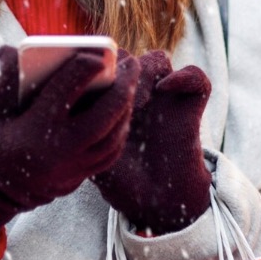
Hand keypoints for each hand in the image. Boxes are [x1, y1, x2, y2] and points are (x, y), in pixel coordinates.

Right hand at [0, 45, 139, 239]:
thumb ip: (3, 79)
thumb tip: (11, 51)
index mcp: (34, 128)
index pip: (67, 89)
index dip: (85, 66)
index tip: (96, 54)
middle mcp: (59, 150)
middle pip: (104, 115)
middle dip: (123, 86)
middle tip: (131, 64)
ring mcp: (72, 168)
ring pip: (113, 137)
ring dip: (126, 109)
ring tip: (129, 85)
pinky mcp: (78, 179)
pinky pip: (110, 155)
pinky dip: (120, 132)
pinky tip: (121, 114)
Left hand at [92, 50, 212, 234]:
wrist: (157, 201)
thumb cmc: (121, 179)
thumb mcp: (91, 155)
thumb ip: (81, 128)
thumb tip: (64, 101)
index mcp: (112, 99)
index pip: (102, 64)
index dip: (95, 70)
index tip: (89, 92)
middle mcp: (139, 93)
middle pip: (128, 58)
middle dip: (119, 70)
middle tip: (113, 96)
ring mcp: (165, 98)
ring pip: (157, 59)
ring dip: (146, 72)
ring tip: (137, 102)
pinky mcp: (190, 106)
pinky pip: (196, 76)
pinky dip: (184, 76)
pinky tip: (166, 89)